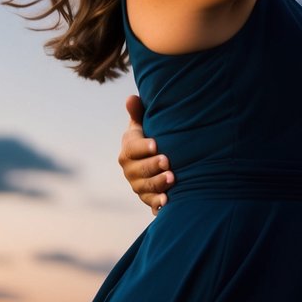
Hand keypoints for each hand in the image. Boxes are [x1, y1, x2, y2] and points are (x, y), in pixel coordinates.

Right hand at [118, 94, 173, 214]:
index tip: (156, 144)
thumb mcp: (145, 124)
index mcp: (129, 149)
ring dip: (158, 184)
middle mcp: (130, 168)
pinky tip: (168, 202)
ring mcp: (137, 184)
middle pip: (139, 169)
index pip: (132, 148)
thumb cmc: (152, 136)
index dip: (143, 147)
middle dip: (152, 166)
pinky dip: (158, 203)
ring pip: (145, 186)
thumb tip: (131, 97)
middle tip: (168, 162)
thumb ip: (139, 112)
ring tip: (172, 179)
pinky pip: (151, 202)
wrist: (157, 160)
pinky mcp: (147, 197)